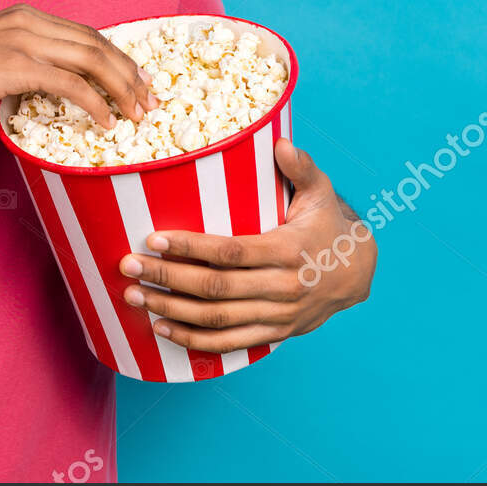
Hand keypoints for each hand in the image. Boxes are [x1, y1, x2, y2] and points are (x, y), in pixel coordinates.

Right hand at [0, 3, 158, 128]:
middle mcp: (27, 21)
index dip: (117, 58)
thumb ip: (21, 58)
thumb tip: (49, 82)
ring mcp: (21, 41)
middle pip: (96, 43)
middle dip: (129, 73)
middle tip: (149, 100)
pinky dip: (94, 103)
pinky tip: (105, 122)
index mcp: (24, 15)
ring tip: (136, 113)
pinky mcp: (14, 66)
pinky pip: (69, 84)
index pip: (86, 33)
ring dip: (121, 88)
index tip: (137, 83)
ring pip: (91, 60)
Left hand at [116, 139, 374, 352]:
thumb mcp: (322, 191)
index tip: (153, 239)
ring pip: (218, 319)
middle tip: (127, 266)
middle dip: (167, 278)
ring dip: (172, 311)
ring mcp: (278, 316)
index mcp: (288, 251)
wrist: (358, 272)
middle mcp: (283, 288)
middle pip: (216, 288)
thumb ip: (301, 167)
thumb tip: (281, 143)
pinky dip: (194, 339)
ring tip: (134, 297)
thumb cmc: (329, 224)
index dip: (191, 248)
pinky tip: (162, 328)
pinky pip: (230, 343)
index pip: (231, 252)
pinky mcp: (275, 333)